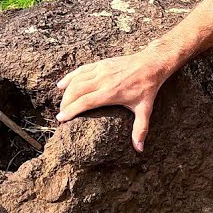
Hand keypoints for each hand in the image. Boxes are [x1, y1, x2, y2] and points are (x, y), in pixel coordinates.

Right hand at [56, 49, 172, 151]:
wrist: (151, 64)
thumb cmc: (148, 87)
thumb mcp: (145, 109)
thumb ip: (140, 129)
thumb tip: (139, 149)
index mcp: (110, 93)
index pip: (84, 102)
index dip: (70, 111)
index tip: (60, 119)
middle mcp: (102, 80)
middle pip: (75, 91)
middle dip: (65, 104)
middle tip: (61, 115)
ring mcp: (101, 70)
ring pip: (76, 80)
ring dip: (66, 92)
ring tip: (62, 104)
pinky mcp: (101, 64)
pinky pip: (81, 70)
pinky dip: (69, 78)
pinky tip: (61, 85)